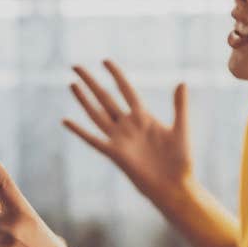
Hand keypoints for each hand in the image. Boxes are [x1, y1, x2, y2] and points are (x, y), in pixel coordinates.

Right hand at [64, 60, 193, 203]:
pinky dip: (79, 131)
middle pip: (105, 98)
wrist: (174, 186)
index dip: (116, 75)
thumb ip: (180, 106)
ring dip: (84, 99)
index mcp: (144, 117)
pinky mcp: (115, 154)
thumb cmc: (180, 160)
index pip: (126, 90)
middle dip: (92, 82)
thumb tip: (182, 82)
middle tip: (76, 66)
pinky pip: (93, 140)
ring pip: (96, 114)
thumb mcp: (181, 129)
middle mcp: (128, 125)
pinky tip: (66, 121)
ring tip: (72, 84)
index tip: (105, 60)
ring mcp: (120, 139)